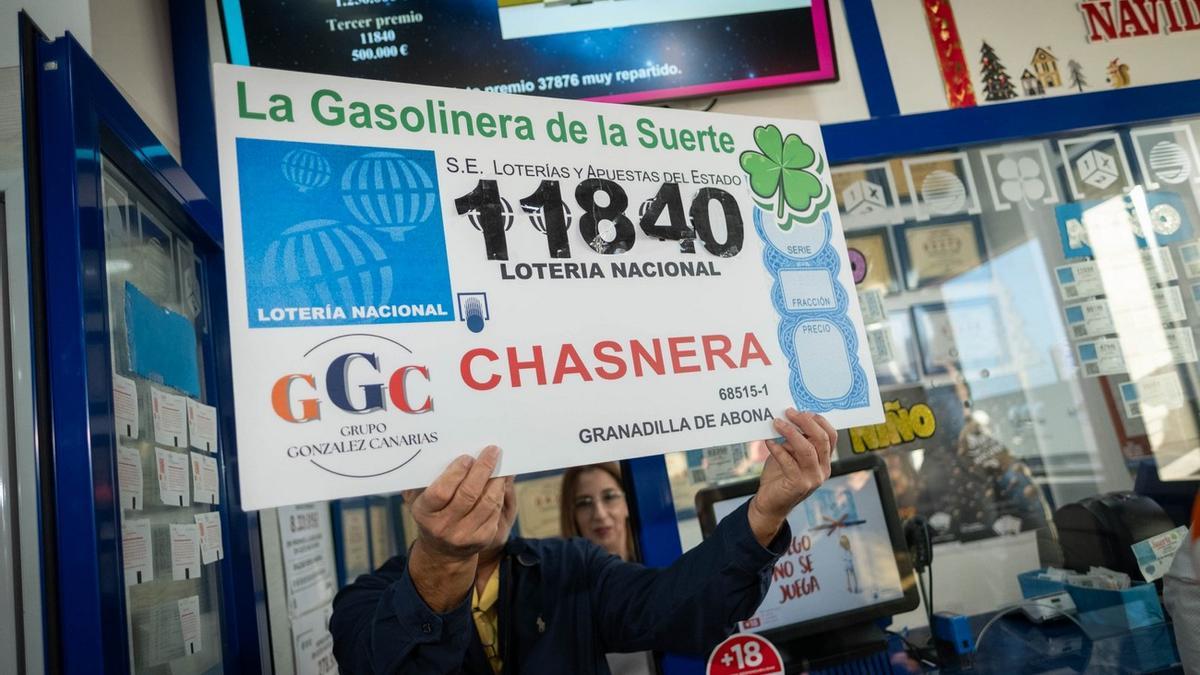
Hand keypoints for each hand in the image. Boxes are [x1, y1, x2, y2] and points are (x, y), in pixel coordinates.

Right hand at [406, 445, 508, 561]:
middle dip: (483, 469)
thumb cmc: (431, 513)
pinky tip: (500, 482)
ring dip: (496, 481)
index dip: (456, 473)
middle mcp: (443, 527)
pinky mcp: (483, 539)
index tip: (467, 457)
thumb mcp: (419, 498)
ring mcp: (464, 535)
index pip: (441, 491)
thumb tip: (445, 451)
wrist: (442, 550)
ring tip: (500, 465)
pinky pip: (495, 512)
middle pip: (468, 494)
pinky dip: (499, 494)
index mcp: (425, 513)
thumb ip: (425, 478)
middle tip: (492, 451)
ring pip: (487, 503)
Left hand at [748, 409, 835, 544]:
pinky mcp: (798, 485)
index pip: (831, 436)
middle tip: (789, 412)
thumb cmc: (779, 475)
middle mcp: (822, 470)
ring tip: (777, 423)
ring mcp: (812, 479)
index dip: (819, 421)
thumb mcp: (790, 454)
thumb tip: (789, 417)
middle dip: (806, 422)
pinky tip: (769, 442)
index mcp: (824, 461)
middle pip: (821, 440)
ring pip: (807, 450)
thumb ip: (794, 440)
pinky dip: (778, 450)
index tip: (802, 411)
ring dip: (791, 433)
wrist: (770, 503)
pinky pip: (789, 463)